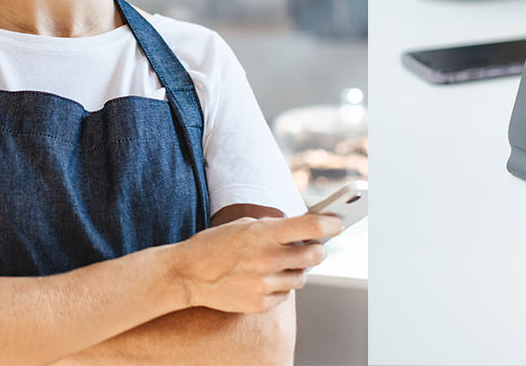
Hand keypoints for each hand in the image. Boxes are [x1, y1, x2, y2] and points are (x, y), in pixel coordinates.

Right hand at [171, 212, 342, 312]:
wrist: (187, 274)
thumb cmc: (218, 244)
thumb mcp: (245, 225)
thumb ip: (276, 227)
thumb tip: (310, 230)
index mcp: (264, 234)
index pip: (311, 226)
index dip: (330, 223)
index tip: (338, 222)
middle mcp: (267, 259)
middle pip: (315, 255)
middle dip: (317, 249)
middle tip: (313, 245)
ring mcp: (264, 283)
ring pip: (302, 277)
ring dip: (296, 269)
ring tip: (278, 263)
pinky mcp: (260, 303)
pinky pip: (286, 294)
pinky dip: (280, 287)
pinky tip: (263, 279)